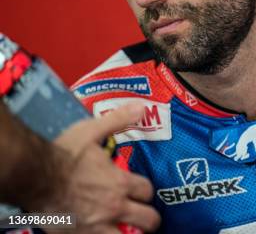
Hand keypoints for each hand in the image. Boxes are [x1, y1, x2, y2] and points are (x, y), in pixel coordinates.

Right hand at [46, 104, 160, 232]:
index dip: (146, 190)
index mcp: (120, 183)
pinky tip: (101, 231)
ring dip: (130, 232)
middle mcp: (113, 207)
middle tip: (143, 214)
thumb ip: (119, 120)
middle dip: (149, 217)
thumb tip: (141, 107)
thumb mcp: (92, 131)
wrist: (33, 176)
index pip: (147, 191)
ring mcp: (97, 227)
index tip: (140, 189)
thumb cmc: (63, 154)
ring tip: (127, 227)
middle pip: (148, 220)